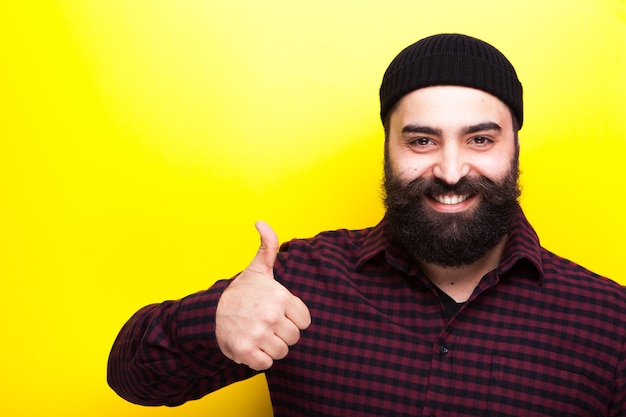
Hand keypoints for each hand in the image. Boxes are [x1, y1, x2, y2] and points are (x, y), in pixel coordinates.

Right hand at [215, 221, 310, 370]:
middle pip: (294, 338)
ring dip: (271, 347)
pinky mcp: (247, 352)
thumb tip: (261, 222)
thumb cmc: (240, 293)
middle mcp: (271, 316)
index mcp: (280, 297)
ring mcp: (259, 335)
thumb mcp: (257, 269)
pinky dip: (259, 359)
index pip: (304, 321)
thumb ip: (268, 246)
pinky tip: (250, 345)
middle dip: (281, 334)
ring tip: (258, 334)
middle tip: (265, 325)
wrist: (210, 314)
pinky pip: (266, 364)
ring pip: (282, 352)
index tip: (278, 314)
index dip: (292, 319)